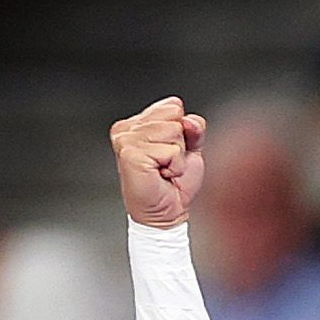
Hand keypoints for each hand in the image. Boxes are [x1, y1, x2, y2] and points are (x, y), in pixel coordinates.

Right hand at [112, 97, 205, 228]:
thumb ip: (194, 128)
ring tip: (164, 170)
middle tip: (167, 165)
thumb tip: (189, 120)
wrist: (166, 213)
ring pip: (173, 131)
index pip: (173, 106)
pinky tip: (161, 175)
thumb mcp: (190, 149)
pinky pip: (171, 150)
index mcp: (138, 123)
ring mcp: (126, 140)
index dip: (182, 132)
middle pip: (174, 116)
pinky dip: (174, 166)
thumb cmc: (174, 185)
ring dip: (176, 157)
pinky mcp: (131, 154)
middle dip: (179, 144)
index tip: (171, 153)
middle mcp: (128, 129)